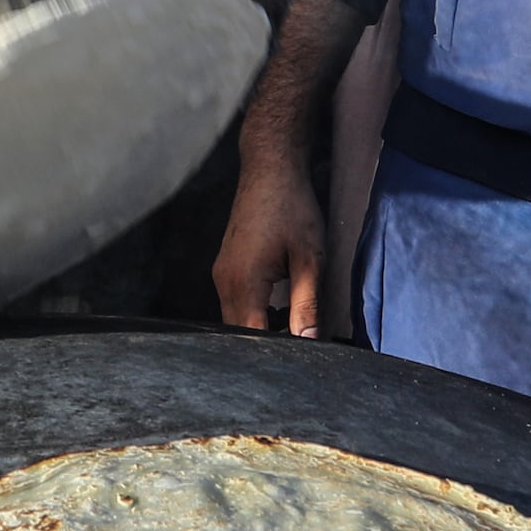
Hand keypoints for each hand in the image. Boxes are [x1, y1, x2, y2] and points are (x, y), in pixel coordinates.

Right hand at [216, 152, 328, 336]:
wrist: (270, 170)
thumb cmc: (292, 207)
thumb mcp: (309, 257)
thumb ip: (307, 303)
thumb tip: (310, 341)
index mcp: (244, 282)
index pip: (252, 337)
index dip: (275, 353)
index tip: (298, 360)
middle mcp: (224, 282)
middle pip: (239, 334)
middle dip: (265, 346)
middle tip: (298, 350)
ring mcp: (221, 274)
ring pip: (235, 320)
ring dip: (260, 329)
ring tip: (291, 329)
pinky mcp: (225, 268)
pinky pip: (234, 304)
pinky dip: (254, 314)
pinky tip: (279, 310)